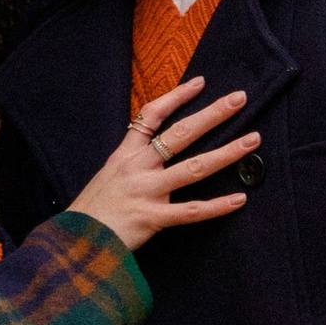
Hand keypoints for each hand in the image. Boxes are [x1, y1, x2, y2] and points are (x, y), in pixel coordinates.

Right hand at [70, 77, 252, 253]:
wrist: (73, 242)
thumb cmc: (92, 211)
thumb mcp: (107, 176)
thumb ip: (131, 162)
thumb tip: (156, 153)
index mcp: (125, 154)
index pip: (152, 115)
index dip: (177, 97)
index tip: (200, 82)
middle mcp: (138, 167)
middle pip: (181, 133)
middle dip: (213, 114)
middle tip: (239, 99)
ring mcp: (146, 191)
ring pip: (194, 168)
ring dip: (227, 153)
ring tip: (252, 141)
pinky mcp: (152, 218)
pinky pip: (191, 211)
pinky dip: (217, 206)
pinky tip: (240, 199)